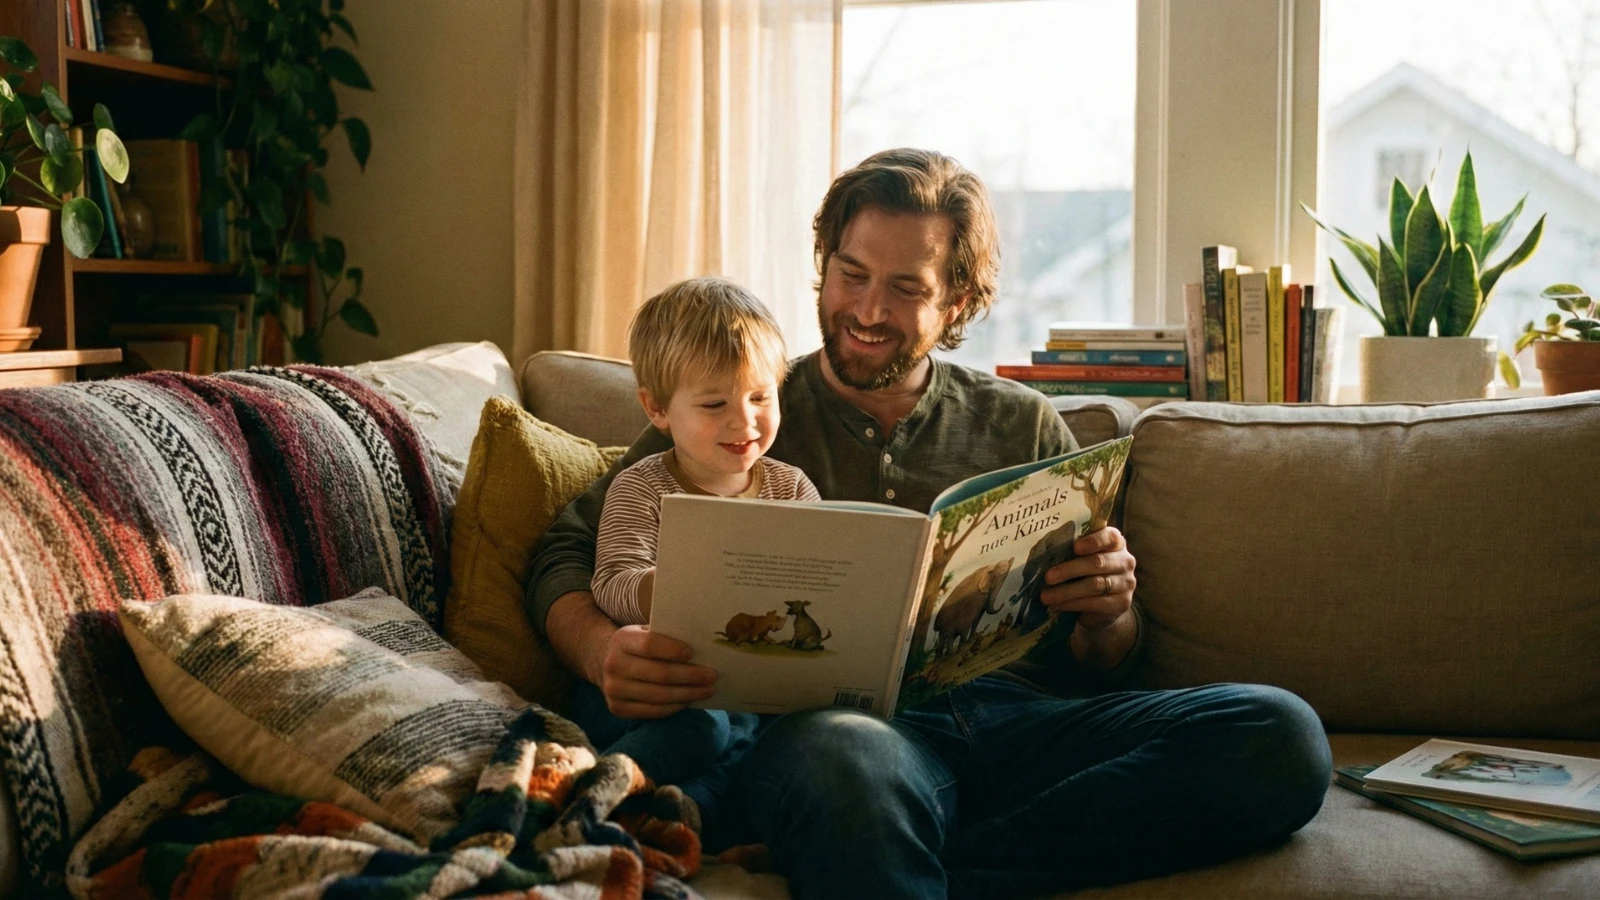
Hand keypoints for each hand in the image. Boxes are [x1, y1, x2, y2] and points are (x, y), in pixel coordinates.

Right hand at [600, 624, 717, 718]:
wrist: (606, 662)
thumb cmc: (637, 645)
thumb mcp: (644, 632)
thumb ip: (665, 635)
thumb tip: (702, 643)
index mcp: (621, 640)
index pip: (649, 645)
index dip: (672, 650)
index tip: (693, 653)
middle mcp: (614, 665)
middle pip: (658, 673)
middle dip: (689, 676)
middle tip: (711, 676)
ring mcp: (614, 689)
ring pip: (658, 695)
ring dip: (687, 694)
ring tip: (707, 690)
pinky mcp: (617, 708)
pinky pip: (652, 711)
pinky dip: (674, 707)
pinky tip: (689, 700)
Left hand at [1040, 526, 1135, 630]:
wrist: (1101, 606)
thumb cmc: (1086, 574)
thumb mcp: (1080, 559)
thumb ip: (1070, 552)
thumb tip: (1042, 551)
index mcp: (1116, 543)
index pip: (1110, 537)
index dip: (1093, 541)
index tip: (1075, 547)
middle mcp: (1125, 561)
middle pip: (1097, 562)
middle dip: (1069, 569)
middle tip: (1047, 577)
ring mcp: (1126, 583)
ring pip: (1095, 585)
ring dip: (1066, 591)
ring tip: (1045, 596)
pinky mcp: (1122, 603)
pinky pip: (1095, 603)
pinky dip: (1072, 604)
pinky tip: (1057, 605)